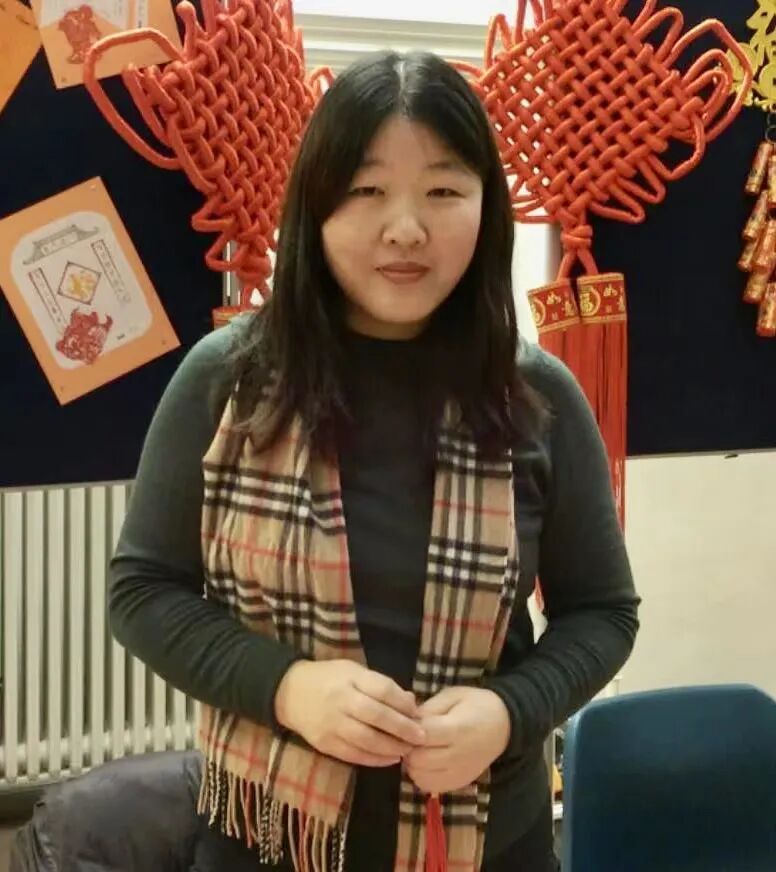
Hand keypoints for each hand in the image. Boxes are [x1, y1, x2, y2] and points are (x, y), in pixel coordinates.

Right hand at [274, 660, 426, 767]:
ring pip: (367, 740)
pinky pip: (354, 755)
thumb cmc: (328, 678)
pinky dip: (374, 759)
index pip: (382, 690)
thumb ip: (380, 685)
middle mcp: (341, 701)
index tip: (418, 713)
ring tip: (407, 750)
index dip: (403, 703)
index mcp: (350, 678)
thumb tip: (411, 702)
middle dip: (403, 729)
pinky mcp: (325, 744)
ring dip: (391, 747)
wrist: (289, 692)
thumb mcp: (353, 671)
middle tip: (421, 737)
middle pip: (377, 716)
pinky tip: (389, 759)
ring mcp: (331, 724)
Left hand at [404, 687, 510, 793]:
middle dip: (408, 747)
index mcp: (457, 729)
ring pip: (421, 777)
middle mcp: (458, 755)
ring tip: (419, 749)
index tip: (408, 721)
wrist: (504, 726)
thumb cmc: (476, 705)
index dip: (408, 728)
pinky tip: (427, 762)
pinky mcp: (459, 783)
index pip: (421, 735)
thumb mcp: (453, 695)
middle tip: (410, 737)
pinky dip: (422, 776)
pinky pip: (431, 787)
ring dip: (413, 764)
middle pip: (418, 759)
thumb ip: (429, 707)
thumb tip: (407, 720)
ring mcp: (459, 773)